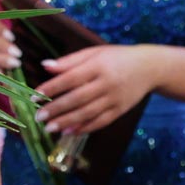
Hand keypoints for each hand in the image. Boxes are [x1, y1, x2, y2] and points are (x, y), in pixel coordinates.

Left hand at [37, 44, 156, 136]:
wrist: (149, 68)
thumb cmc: (116, 57)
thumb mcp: (95, 52)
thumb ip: (70, 60)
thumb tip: (45, 65)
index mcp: (98, 65)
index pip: (71, 78)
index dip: (52, 88)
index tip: (35, 95)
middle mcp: (107, 83)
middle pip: (78, 98)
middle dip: (56, 109)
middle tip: (38, 117)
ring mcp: (115, 99)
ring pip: (88, 113)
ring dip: (67, 122)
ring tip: (49, 128)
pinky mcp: (120, 110)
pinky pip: (100, 121)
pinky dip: (84, 128)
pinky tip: (69, 132)